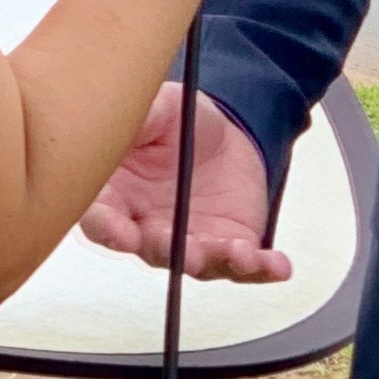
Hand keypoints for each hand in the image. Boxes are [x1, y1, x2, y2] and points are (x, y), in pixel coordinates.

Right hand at [79, 82, 288, 282]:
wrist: (222, 127)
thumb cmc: (174, 120)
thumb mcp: (152, 108)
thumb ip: (132, 121)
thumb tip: (112, 127)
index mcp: (116, 196)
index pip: (101, 219)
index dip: (108, 229)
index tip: (122, 235)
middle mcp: (147, 227)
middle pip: (151, 249)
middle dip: (169, 251)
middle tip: (186, 250)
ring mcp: (189, 241)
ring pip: (199, 262)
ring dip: (217, 260)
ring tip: (239, 253)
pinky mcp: (227, 245)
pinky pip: (243, 266)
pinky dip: (260, 269)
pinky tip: (277, 266)